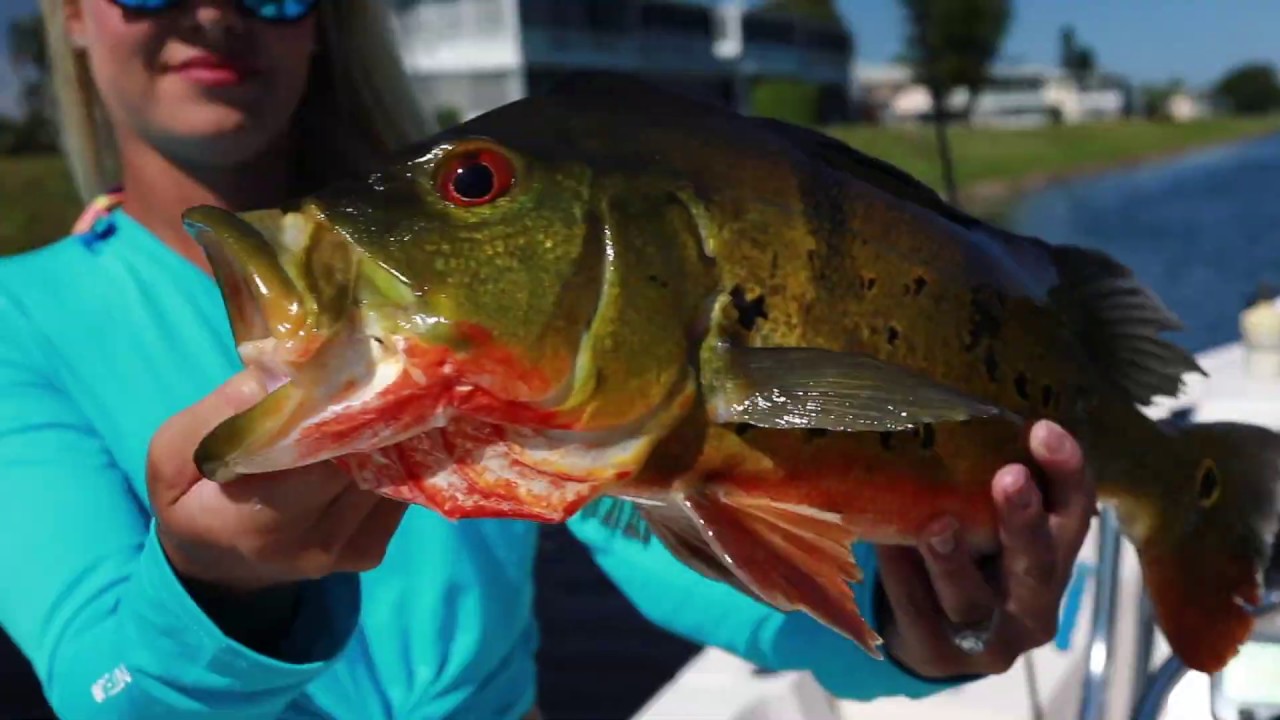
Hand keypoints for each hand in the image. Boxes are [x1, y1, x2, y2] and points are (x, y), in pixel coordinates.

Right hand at [147, 367, 408, 593]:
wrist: (215, 566)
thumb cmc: (191, 500)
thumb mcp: (174, 453)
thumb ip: (223, 411)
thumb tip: (283, 369)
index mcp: (256, 520)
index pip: (319, 454)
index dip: (339, 407)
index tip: (348, 362)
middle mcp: (312, 541)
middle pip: (363, 461)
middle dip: (371, 411)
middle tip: (381, 362)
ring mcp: (347, 550)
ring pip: (388, 475)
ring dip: (389, 431)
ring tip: (388, 388)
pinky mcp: (370, 550)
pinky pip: (397, 493)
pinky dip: (392, 459)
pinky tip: (382, 429)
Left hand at [874, 419, 1095, 677]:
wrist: (932, 636)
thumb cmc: (969, 556)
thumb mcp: (988, 524)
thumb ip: (983, 482)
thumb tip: (946, 400)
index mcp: (1057, 559)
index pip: (1076, 514)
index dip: (1066, 474)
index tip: (1044, 429)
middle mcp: (1035, 605)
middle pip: (1038, 564)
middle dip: (1024, 521)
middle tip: (1009, 476)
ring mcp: (990, 639)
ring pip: (972, 599)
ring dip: (954, 561)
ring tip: (937, 526)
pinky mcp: (939, 655)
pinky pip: (918, 612)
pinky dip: (902, 575)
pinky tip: (885, 543)